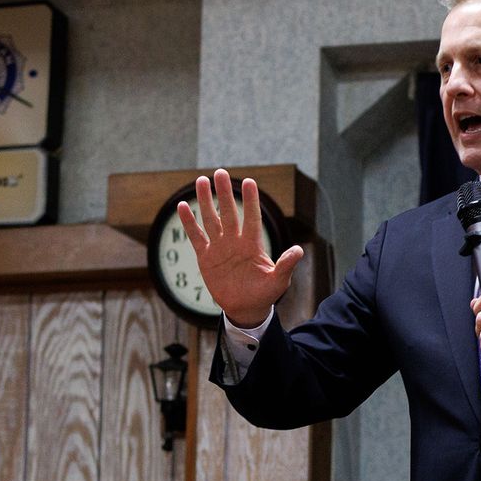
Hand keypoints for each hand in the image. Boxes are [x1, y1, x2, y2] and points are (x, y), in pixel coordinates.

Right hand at [175, 169, 304, 328]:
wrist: (246, 308)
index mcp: (253, 245)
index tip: (249, 182)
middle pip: (228, 212)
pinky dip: (189, 223)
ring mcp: (220, 247)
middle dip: (224, 193)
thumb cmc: (265, 294)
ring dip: (205, 201)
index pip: (251, 217)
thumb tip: (298, 250)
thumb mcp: (278, 281)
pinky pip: (196, 237)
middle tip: (220, 172)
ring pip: (211, 219)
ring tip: (201, 181)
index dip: (250, 201)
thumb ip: (286, 265)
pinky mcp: (206, 257)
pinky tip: (182, 206)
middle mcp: (235, 241)